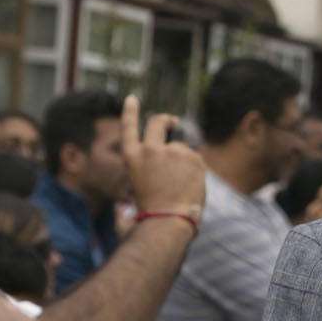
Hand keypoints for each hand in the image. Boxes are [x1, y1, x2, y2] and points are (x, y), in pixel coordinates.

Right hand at [121, 95, 204, 217]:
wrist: (169, 221)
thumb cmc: (148, 220)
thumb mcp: (130, 203)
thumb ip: (130, 195)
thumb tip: (125, 205)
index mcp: (132, 158)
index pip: (128, 128)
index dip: (130, 112)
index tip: (132, 99)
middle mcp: (150, 150)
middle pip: (158, 122)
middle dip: (165, 119)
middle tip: (172, 121)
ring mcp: (172, 151)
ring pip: (182, 149)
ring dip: (184, 161)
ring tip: (183, 184)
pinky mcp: (192, 156)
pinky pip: (196, 158)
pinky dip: (196, 169)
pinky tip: (192, 184)